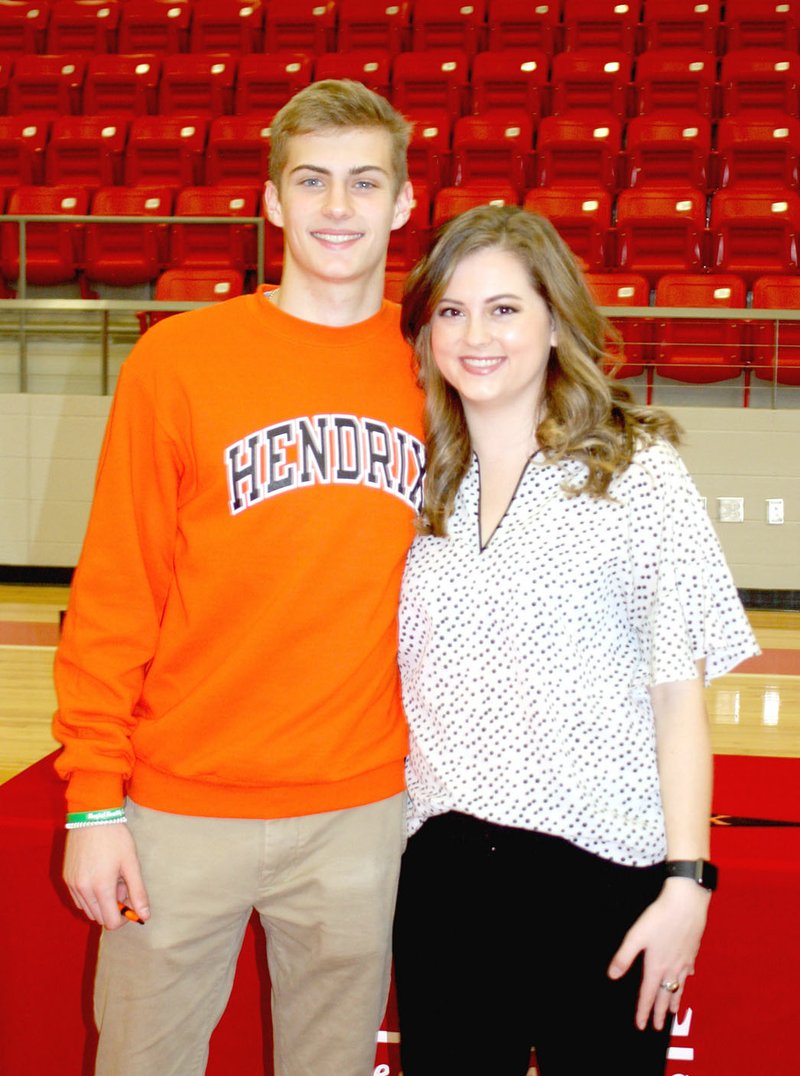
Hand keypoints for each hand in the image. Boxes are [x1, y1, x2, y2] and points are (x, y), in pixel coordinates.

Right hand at [64, 823, 149, 930]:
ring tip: (112, 878)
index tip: (132, 904)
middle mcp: (82, 890)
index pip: (110, 922)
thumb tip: (145, 915)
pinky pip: (79, 898)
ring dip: (101, 902)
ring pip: (88, 909)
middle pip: (99, 918)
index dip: (124, 918)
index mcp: (100, 888)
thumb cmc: (115, 838)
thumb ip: (138, 892)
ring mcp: (72, 884)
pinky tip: (100, 876)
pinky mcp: (67, 878)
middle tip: (123, 886)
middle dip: (113, 908)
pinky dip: (90, 896)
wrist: (92, 816)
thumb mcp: (131, 863)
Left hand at [607, 879, 710, 1030]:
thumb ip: (624, 957)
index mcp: (656, 966)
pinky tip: (687, 978)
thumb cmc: (659, 917)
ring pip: (678, 986)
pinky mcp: (692, 952)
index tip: (641, 1025)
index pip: (647, 995)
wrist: (686, 904)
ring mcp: (684, 961)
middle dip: (659, 1012)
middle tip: (657, 1027)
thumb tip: (612, 975)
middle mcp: (671, 968)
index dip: (643, 1011)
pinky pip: (688, 972)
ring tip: (672, 1012)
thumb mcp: (636, 936)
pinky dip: (685, 980)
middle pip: (664, 995)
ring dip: (673, 1001)